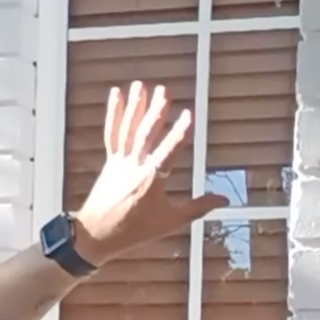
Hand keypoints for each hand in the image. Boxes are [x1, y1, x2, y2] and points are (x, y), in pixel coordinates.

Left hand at [70, 81, 225, 265]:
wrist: (95, 235)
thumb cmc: (134, 230)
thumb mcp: (170, 222)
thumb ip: (197, 208)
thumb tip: (223, 200)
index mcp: (151, 181)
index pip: (168, 153)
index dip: (179, 134)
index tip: (189, 115)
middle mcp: (134, 167)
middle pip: (146, 135)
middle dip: (156, 112)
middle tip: (164, 90)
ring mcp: (120, 162)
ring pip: (129, 130)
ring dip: (136, 106)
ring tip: (141, 85)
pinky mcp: (110, 160)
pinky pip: (112, 134)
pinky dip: (114, 114)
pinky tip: (117, 95)